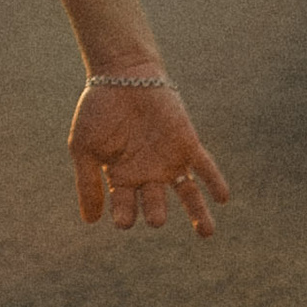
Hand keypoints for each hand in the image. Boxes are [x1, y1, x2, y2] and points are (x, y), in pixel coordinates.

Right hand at [69, 77, 230, 238]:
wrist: (121, 74)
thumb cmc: (98, 110)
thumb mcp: (84, 148)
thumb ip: (86, 183)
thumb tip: (90, 221)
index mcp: (121, 177)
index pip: (125, 206)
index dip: (125, 216)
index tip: (123, 221)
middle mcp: (147, 173)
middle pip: (155, 203)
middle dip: (156, 212)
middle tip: (156, 219)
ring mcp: (168, 160)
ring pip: (186, 192)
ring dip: (197, 212)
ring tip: (206, 233)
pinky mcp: (186, 144)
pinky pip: (204, 167)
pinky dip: (214, 181)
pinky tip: (222, 198)